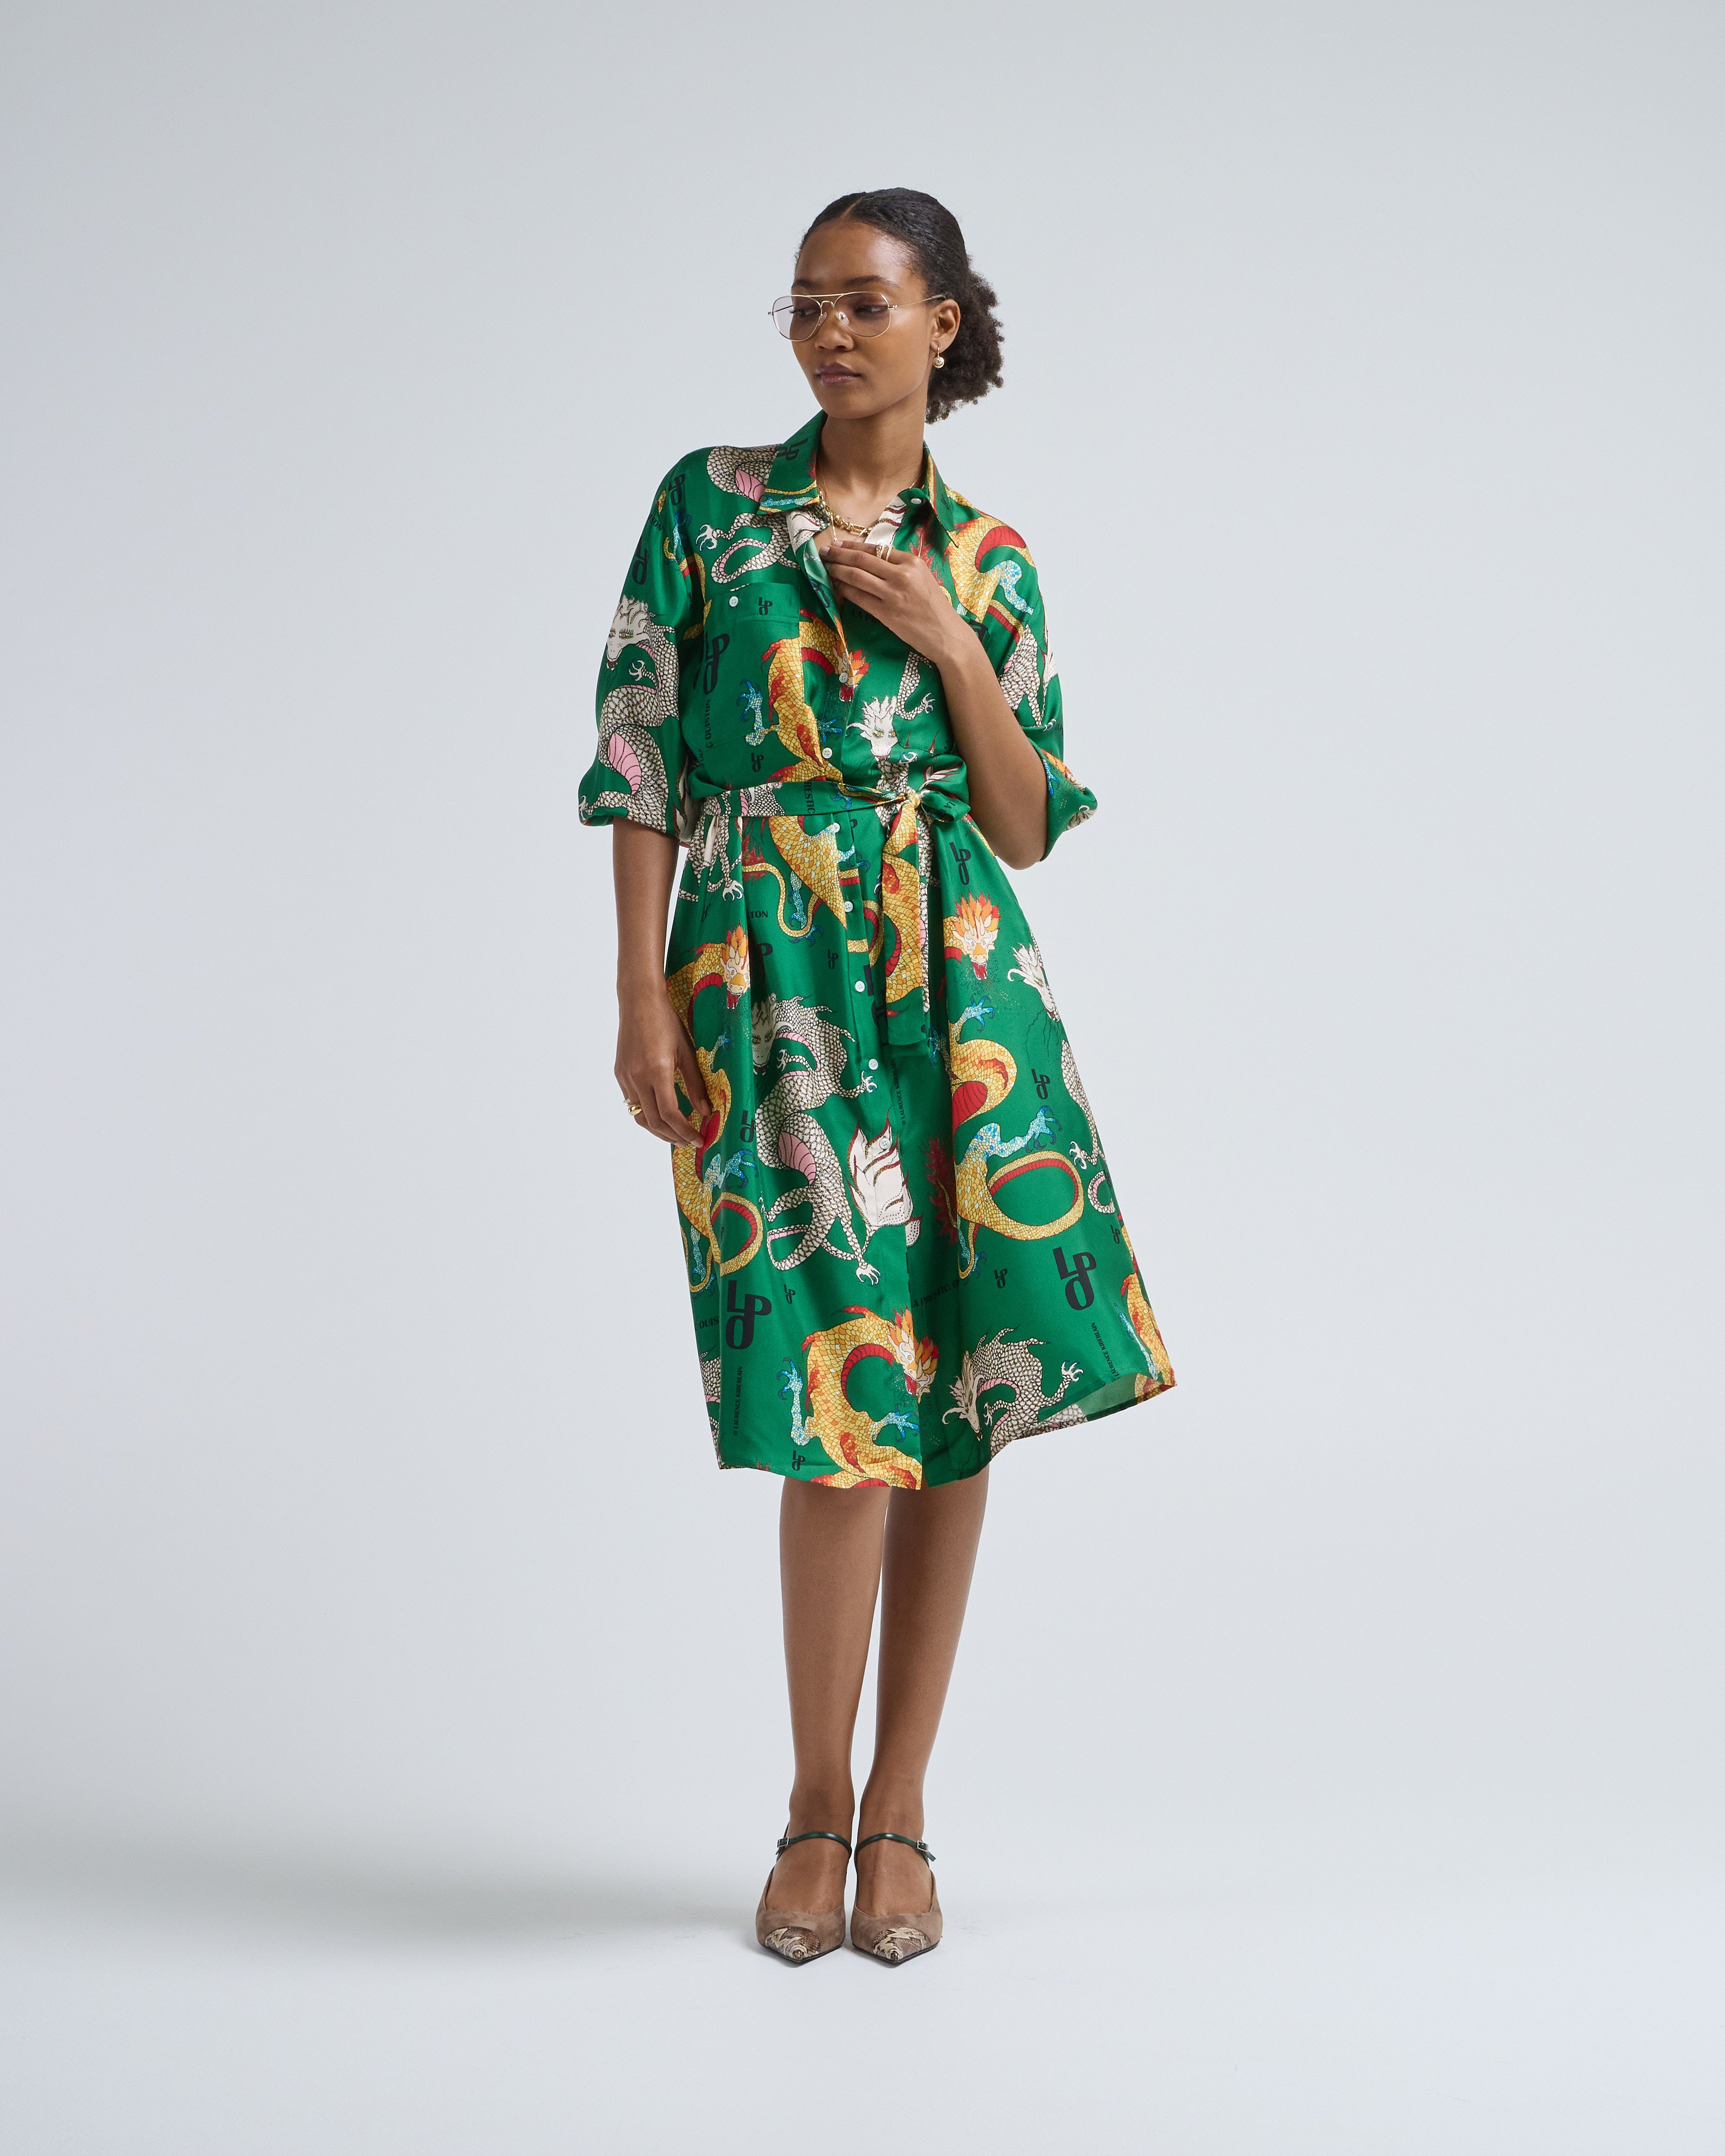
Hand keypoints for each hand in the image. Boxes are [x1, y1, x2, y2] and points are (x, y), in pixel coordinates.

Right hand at [615, 979, 709, 1145]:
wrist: (638, 1001)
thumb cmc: (665, 1022)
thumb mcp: (686, 1052)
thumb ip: (695, 1084)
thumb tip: (706, 1111)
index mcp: (657, 1072)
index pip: (670, 1114)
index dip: (685, 1131)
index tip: (699, 1139)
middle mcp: (638, 1078)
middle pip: (654, 1121)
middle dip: (673, 1136)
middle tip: (689, 1141)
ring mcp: (626, 1077)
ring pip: (639, 1116)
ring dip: (658, 1130)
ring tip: (675, 1134)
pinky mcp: (620, 1074)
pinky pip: (632, 1103)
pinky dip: (646, 1115)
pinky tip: (659, 1114)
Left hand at [819, 537, 967, 664]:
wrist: (947, 635)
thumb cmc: (935, 608)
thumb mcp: (923, 579)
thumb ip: (901, 568)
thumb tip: (874, 561)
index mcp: (911, 562)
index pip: (875, 549)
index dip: (852, 546)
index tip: (837, 545)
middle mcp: (901, 574)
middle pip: (861, 559)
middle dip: (838, 555)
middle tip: (822, 553)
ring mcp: (892, 594)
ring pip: (855, 576)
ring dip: (836, 571)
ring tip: (825, 568)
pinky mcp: (886, 613)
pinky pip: (858, 597)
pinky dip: (844, 591)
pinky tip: (836, 588)